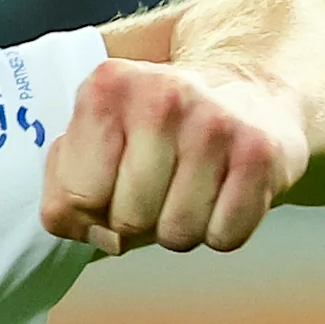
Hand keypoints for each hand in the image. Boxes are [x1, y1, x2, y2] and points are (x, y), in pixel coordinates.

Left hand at [40, 57, 310, 255]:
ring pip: (176, 235)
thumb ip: (63, 183)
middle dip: (136, 222)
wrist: (255, 91)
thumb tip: (82, 225)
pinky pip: (224, 236)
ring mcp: (216, 123)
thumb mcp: (99, 133)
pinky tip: (224, 192)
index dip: (89, 213)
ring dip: (180, 227)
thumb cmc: (161, 127)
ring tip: (190, 188)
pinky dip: (222, 229)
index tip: (108, 191)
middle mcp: (162, 96)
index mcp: (108, 87)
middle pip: (126, 221)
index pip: (74, 198)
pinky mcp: (261, 153)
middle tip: (156, 189)